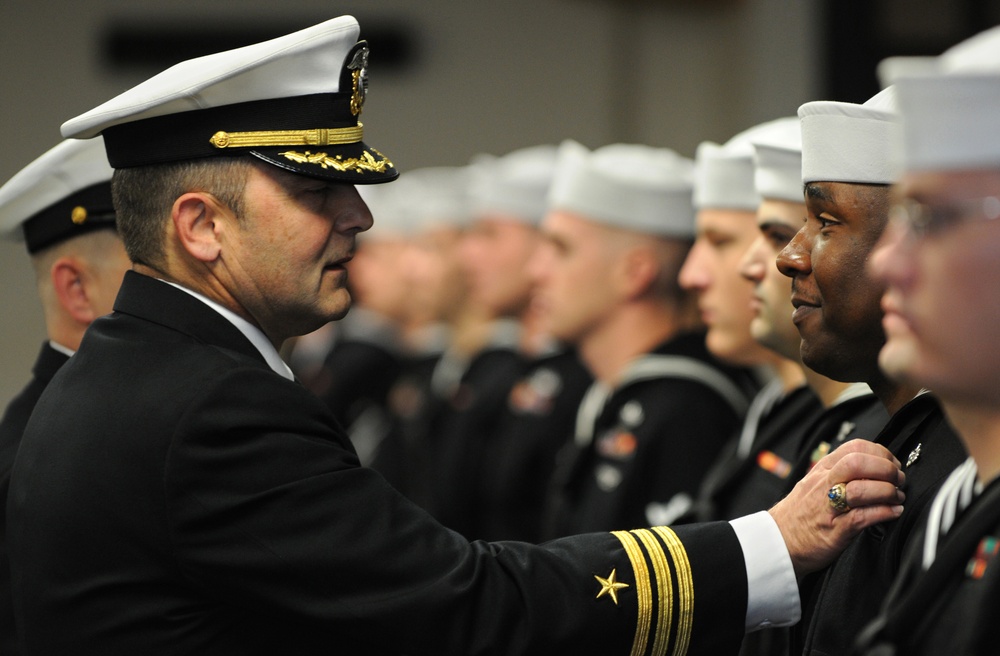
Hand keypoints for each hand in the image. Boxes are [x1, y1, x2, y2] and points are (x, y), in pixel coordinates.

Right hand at [768, 439, 904, 577]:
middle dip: (886, 469)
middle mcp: (824, 484)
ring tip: (896, 498)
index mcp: (822, 470)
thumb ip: (838, 473)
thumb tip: (872, 468)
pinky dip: (884, 513)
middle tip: (897, 479)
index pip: (854, 447)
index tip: (891, 463)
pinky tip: (893, 512)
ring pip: (861, 489)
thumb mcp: (815, 483)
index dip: (880, 453)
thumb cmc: (799, 514)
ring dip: (887, 492)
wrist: (779, 540)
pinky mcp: (835, 530)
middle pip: (858, 463)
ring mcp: (829, 506)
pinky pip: (863, 517)